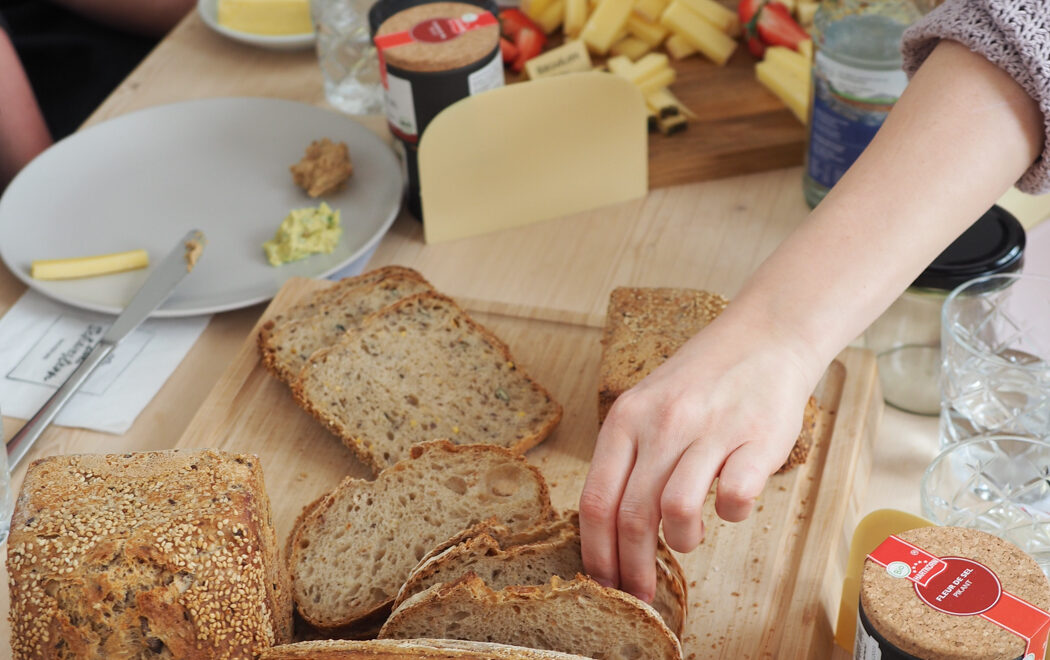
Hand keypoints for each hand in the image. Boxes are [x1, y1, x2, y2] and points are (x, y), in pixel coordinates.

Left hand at [578, 313, 818, 601]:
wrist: (764, 336)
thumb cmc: (701, 380)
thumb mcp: (647, 405)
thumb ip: (628, 458)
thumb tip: (607, 530)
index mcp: (626, 418)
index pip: (596, 499)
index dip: (596, 551)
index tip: (602, 581)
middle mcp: (662, 423)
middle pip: (632, 516)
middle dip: (632, 567)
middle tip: (640, 594)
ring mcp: (710, 429)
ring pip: (676, 511)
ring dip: (681, 542)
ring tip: (687, 538)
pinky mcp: (757, 439)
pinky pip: (734, 498)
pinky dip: (730, 515)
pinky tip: (731, 505)